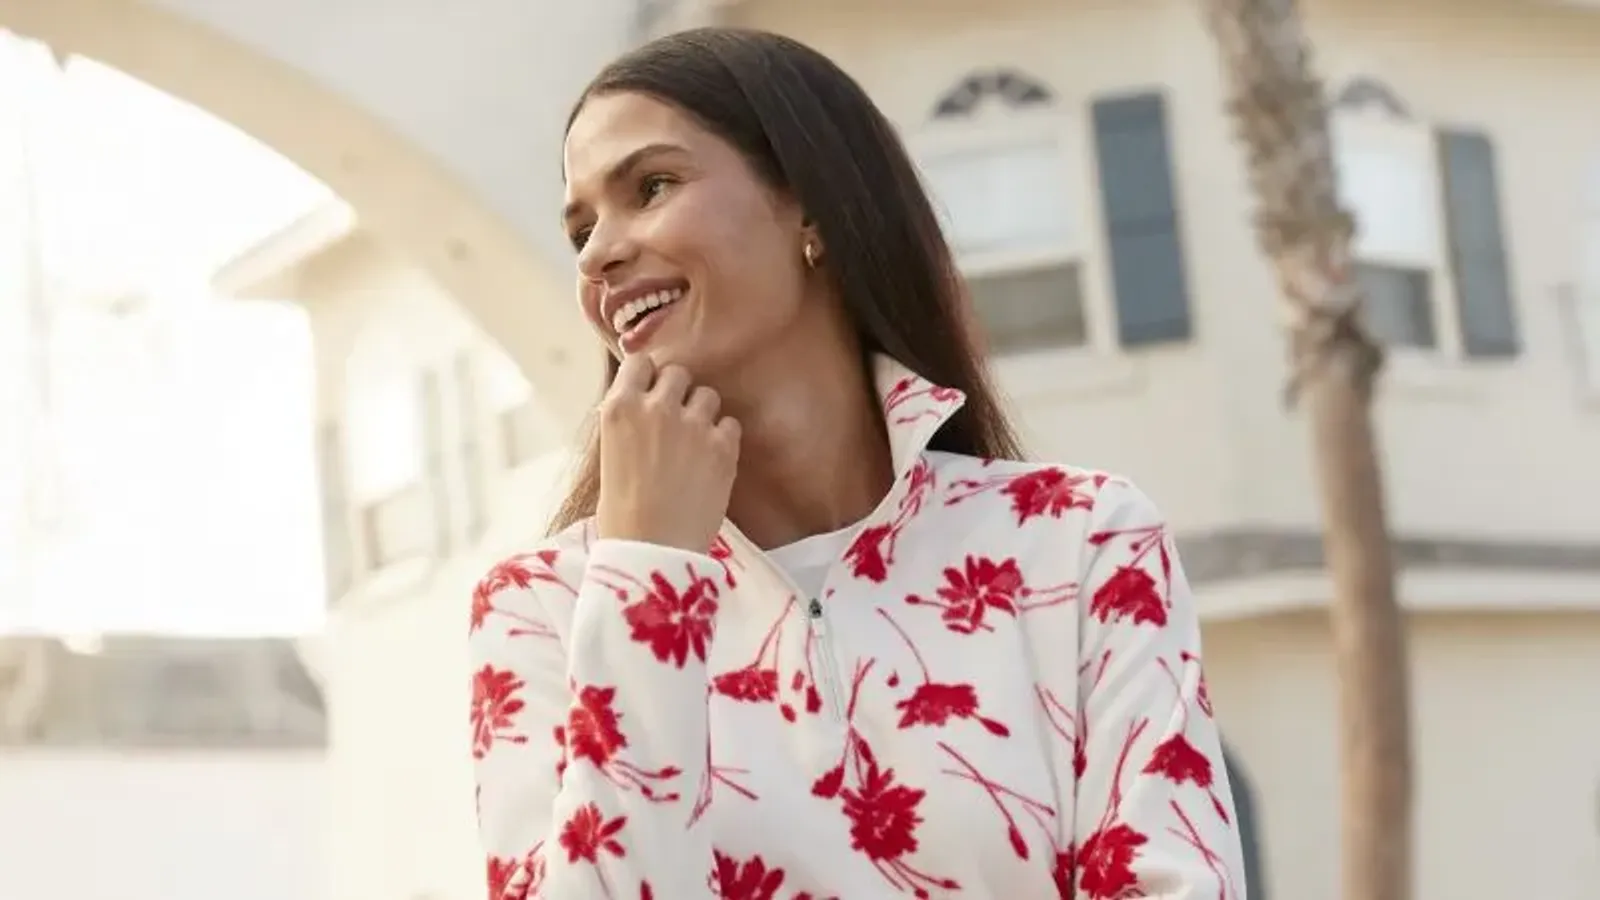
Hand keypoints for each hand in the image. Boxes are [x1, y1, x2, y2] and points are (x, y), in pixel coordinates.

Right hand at [594, 356, 740, 552]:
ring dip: (703, 413)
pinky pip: (731, 423)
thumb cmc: (622, 515)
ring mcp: (693, 424)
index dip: (648, 377)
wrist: (652, 551)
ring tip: (696, 444)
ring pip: (707, 395)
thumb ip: (627, 425)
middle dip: (678, 393)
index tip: (651, 392)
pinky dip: (724, 438)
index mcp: (619, 408)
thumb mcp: (609, 458)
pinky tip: (713, 461)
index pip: (640, 362)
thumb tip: (641, 409)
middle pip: (677, 373)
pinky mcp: (723, 446)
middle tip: (676, 422)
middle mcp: (657, 407)